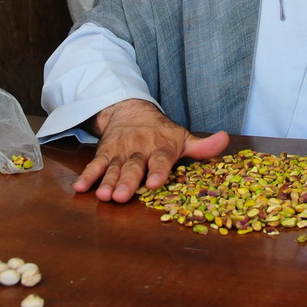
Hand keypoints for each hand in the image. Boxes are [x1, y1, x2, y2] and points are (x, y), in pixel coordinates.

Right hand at [73, 99, 228, 202]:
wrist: (130, 110)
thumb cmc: (161, 132)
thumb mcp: (182, 137)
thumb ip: (202, 146)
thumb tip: (226, 139)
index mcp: (160, 148)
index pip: (160, 160)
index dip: (157, 171)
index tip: (154, 183)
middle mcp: (139, 150)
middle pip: (133, 167)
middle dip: (127, 182)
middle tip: (121, 196)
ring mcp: (120, 152)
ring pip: (113, 169)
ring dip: (106, 182)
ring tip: (102, 195)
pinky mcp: (105, 153)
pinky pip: (95, 165)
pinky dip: (88, 176)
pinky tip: (81, 188)